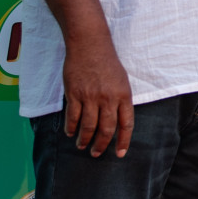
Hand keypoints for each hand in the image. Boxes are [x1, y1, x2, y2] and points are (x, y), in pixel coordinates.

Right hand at [61, 30, 134, 157]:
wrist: (90, 45)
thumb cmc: (107, 62)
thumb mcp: (122, 80)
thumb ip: (120, 99)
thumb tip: (118, 120)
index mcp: (124, 95)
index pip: (126, 124)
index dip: (124, 141)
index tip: (120, 153)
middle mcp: (108, 98)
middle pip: (107, 129)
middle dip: (101, 145)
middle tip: (96, 153)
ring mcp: (91, 97)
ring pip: (88, 126)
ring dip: (85, 139)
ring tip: (82, 146)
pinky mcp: (74, 94)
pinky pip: (73, 117)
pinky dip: (71, 128)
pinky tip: (71, 133)